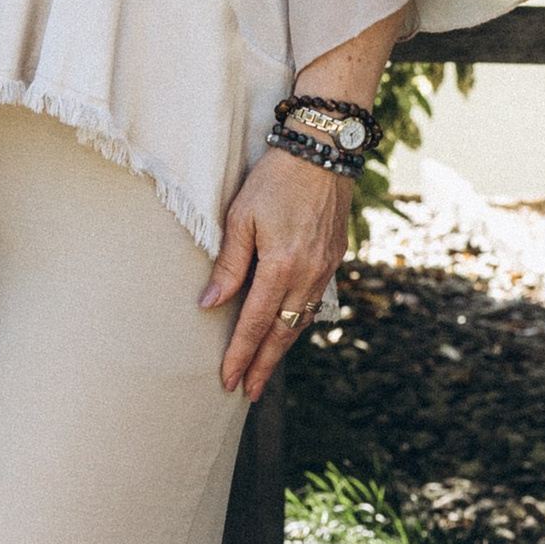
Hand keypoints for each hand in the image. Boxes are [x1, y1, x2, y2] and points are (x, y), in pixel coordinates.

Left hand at [200, 147, 353, 401]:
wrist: (324, 150)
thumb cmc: (275, 179)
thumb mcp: (242, 216)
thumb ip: (229, 264)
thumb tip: (210, 304)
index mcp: (282, 265)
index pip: (257, 322)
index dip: (240, 354)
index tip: (227, 380)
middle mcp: (309, 274)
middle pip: (284, 333)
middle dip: (264, 365)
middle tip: (247, 392)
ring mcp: (326, 268)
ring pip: (301, 319)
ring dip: (282, 347)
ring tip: (264, 369)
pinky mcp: (334, 258)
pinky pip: (314, 301)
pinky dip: (298, 321)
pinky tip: (287, 329)